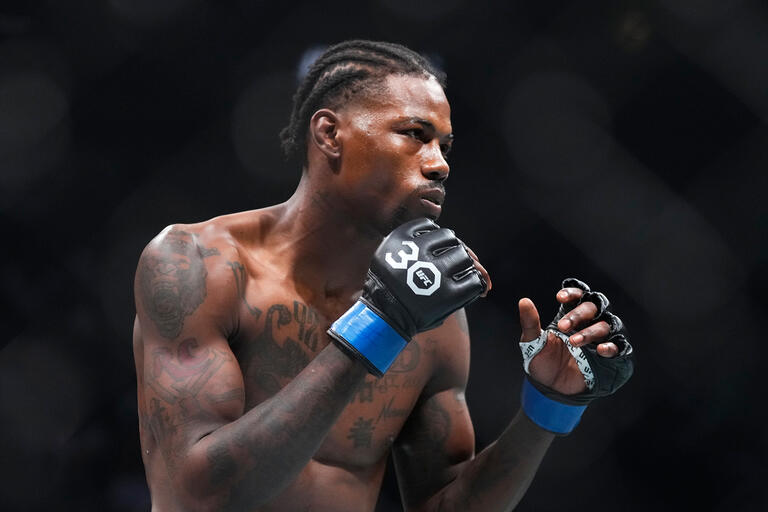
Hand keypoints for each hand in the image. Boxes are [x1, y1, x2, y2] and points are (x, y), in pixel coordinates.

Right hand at [329, 218, 486, 375]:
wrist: (383, 315)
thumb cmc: (388, 285)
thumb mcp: (388, 252)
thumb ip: (410, 240)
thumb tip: (441, 233)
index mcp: (402, 238)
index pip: (431, 226)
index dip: (435, 237)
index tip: (435, 248)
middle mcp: (420, 251)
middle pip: (451, 239)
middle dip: (451, 249)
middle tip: (448, 262)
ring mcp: (436, 272)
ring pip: (465, 257)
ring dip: (464, 264)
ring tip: (456, 274)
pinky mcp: (449, 294)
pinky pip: (473, 280)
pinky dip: (473, 282)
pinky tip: (465, 287)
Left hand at [518, 278, 632, 398]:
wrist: (550, 387)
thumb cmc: (543, 360)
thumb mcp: (533, 342)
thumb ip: (530, 322)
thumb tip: (524, 301)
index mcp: (570, 315)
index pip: (578, 295)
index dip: (573, 293)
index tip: (560, 298)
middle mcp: (588, 323)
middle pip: (593, 306)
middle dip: (578, 314)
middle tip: (562, 327)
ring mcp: (600, 339)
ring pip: (606, 325)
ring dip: (590, 331)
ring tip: (573, 342)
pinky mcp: (610, 356)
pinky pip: (620, 346)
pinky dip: (612, 347)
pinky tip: (600, 350)